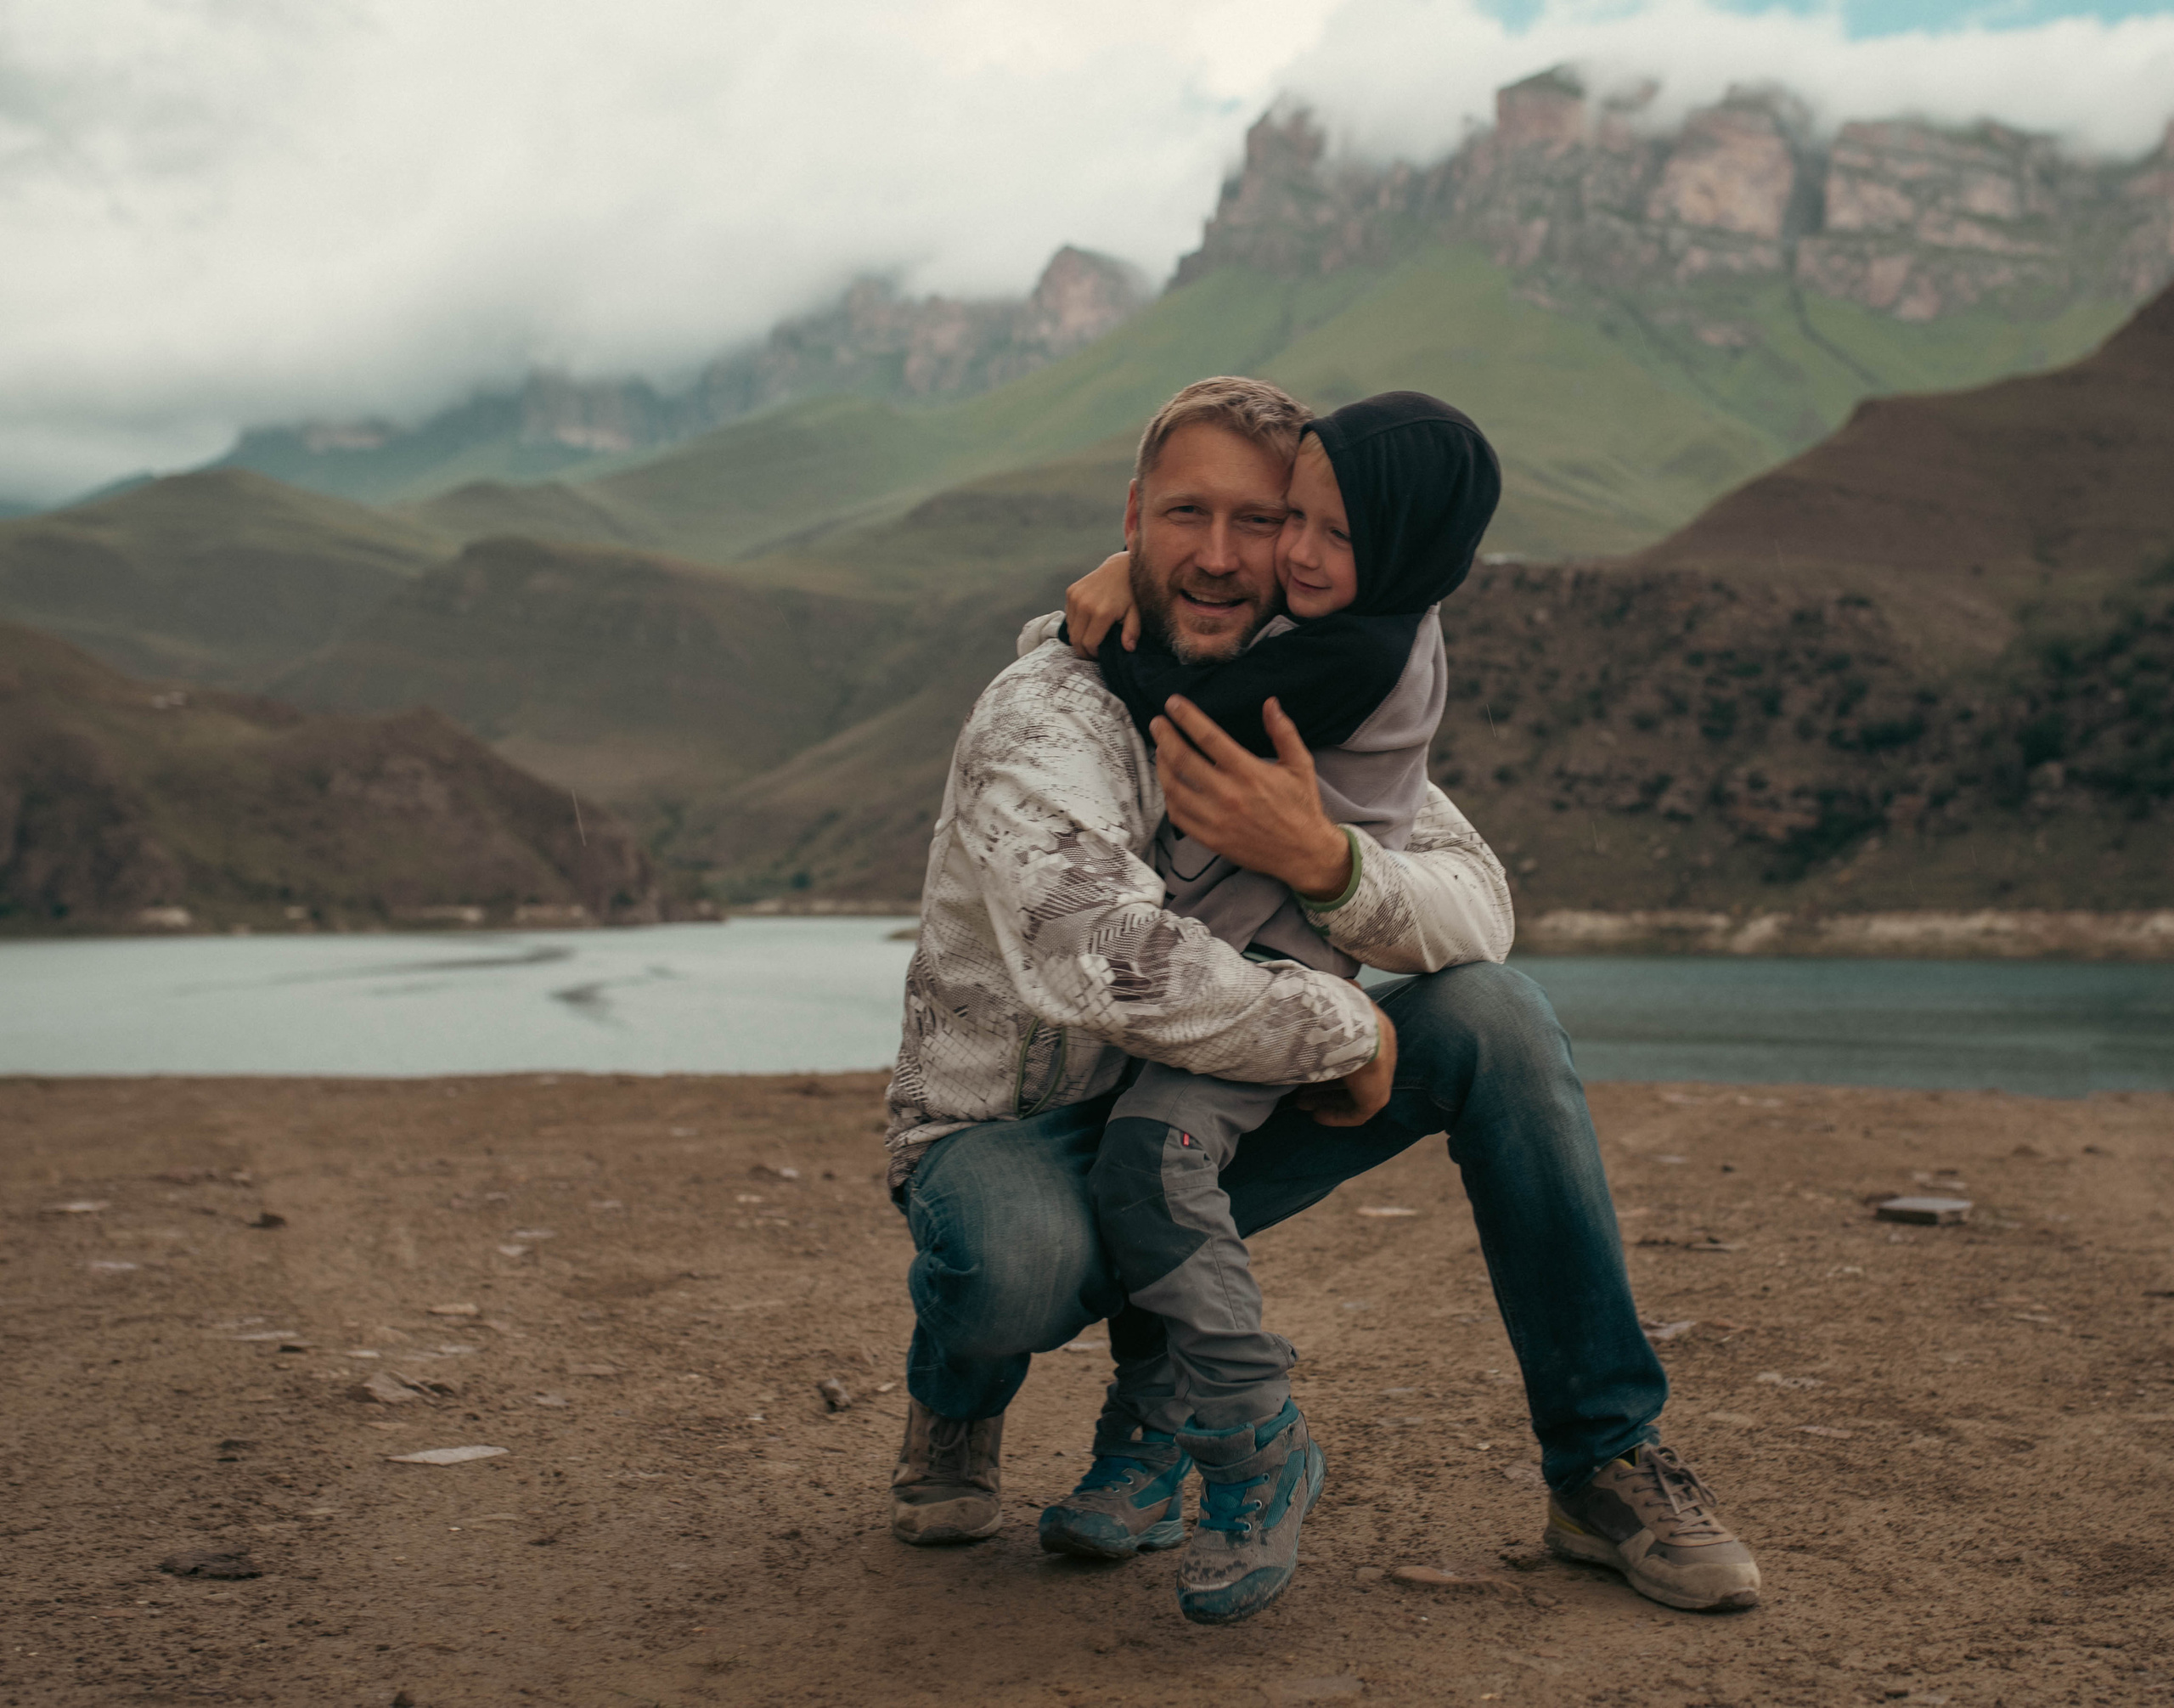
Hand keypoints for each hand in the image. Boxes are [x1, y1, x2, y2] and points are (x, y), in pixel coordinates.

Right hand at [1065, 551, 1138, 656]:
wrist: (1120, 568)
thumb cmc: (1131, 593)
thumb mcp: (1136, 613)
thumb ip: (1132, 632)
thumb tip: (1128, 649)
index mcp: (1101, 612)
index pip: (1089, 643)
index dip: (1094, 654)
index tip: (1101, 654)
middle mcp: (1084, 604)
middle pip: (1076, 639)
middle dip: (1084, 650)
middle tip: (1093, 652)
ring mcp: (1075, 597)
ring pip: (1070, 630)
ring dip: (1079, 637)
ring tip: (1091, 638)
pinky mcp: (1071, 592)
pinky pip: (1068, 617)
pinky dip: (1076, 624)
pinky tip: (1088, 623)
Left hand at [1150, 695, 1352, 898]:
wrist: (1304, 853)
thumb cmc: (1301, 806)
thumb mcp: (1300, 765)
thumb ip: (1283, 732)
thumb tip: (1270, 703)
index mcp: (1249, 773)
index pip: (1209, 738)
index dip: (1187, 718)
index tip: (1173, 704)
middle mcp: (1229, 795)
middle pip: (1184, 760)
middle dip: (1165, 737)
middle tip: (1157, 723)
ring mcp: (1217, 819)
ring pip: (1175, 788)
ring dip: (1162, 766)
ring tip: (1160, 750)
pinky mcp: (1211, 839)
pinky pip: (1178, 817)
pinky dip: (1169, 798)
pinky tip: (1169, 785)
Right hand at [1294, 1005, 1396, 1126]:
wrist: (1356, 1029)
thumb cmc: (1339, 1012)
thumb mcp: (1336, 998)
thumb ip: (1336, 997)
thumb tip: (1340, 984)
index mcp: (1374, 1028)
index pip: (1352, 1048)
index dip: (1328, 1057)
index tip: (1306, 1063)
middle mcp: (1381, 1053)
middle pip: (1350, 1072)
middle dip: (1324, 1083)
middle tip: (1301, 1090)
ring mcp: (1382, 1077)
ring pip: (1352, 1093)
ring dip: (1326, 1099)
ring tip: (1302, 1105)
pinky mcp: (1377, 1097)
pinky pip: (1356, 1112)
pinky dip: (1337, 1115)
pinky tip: (1318, 1116)